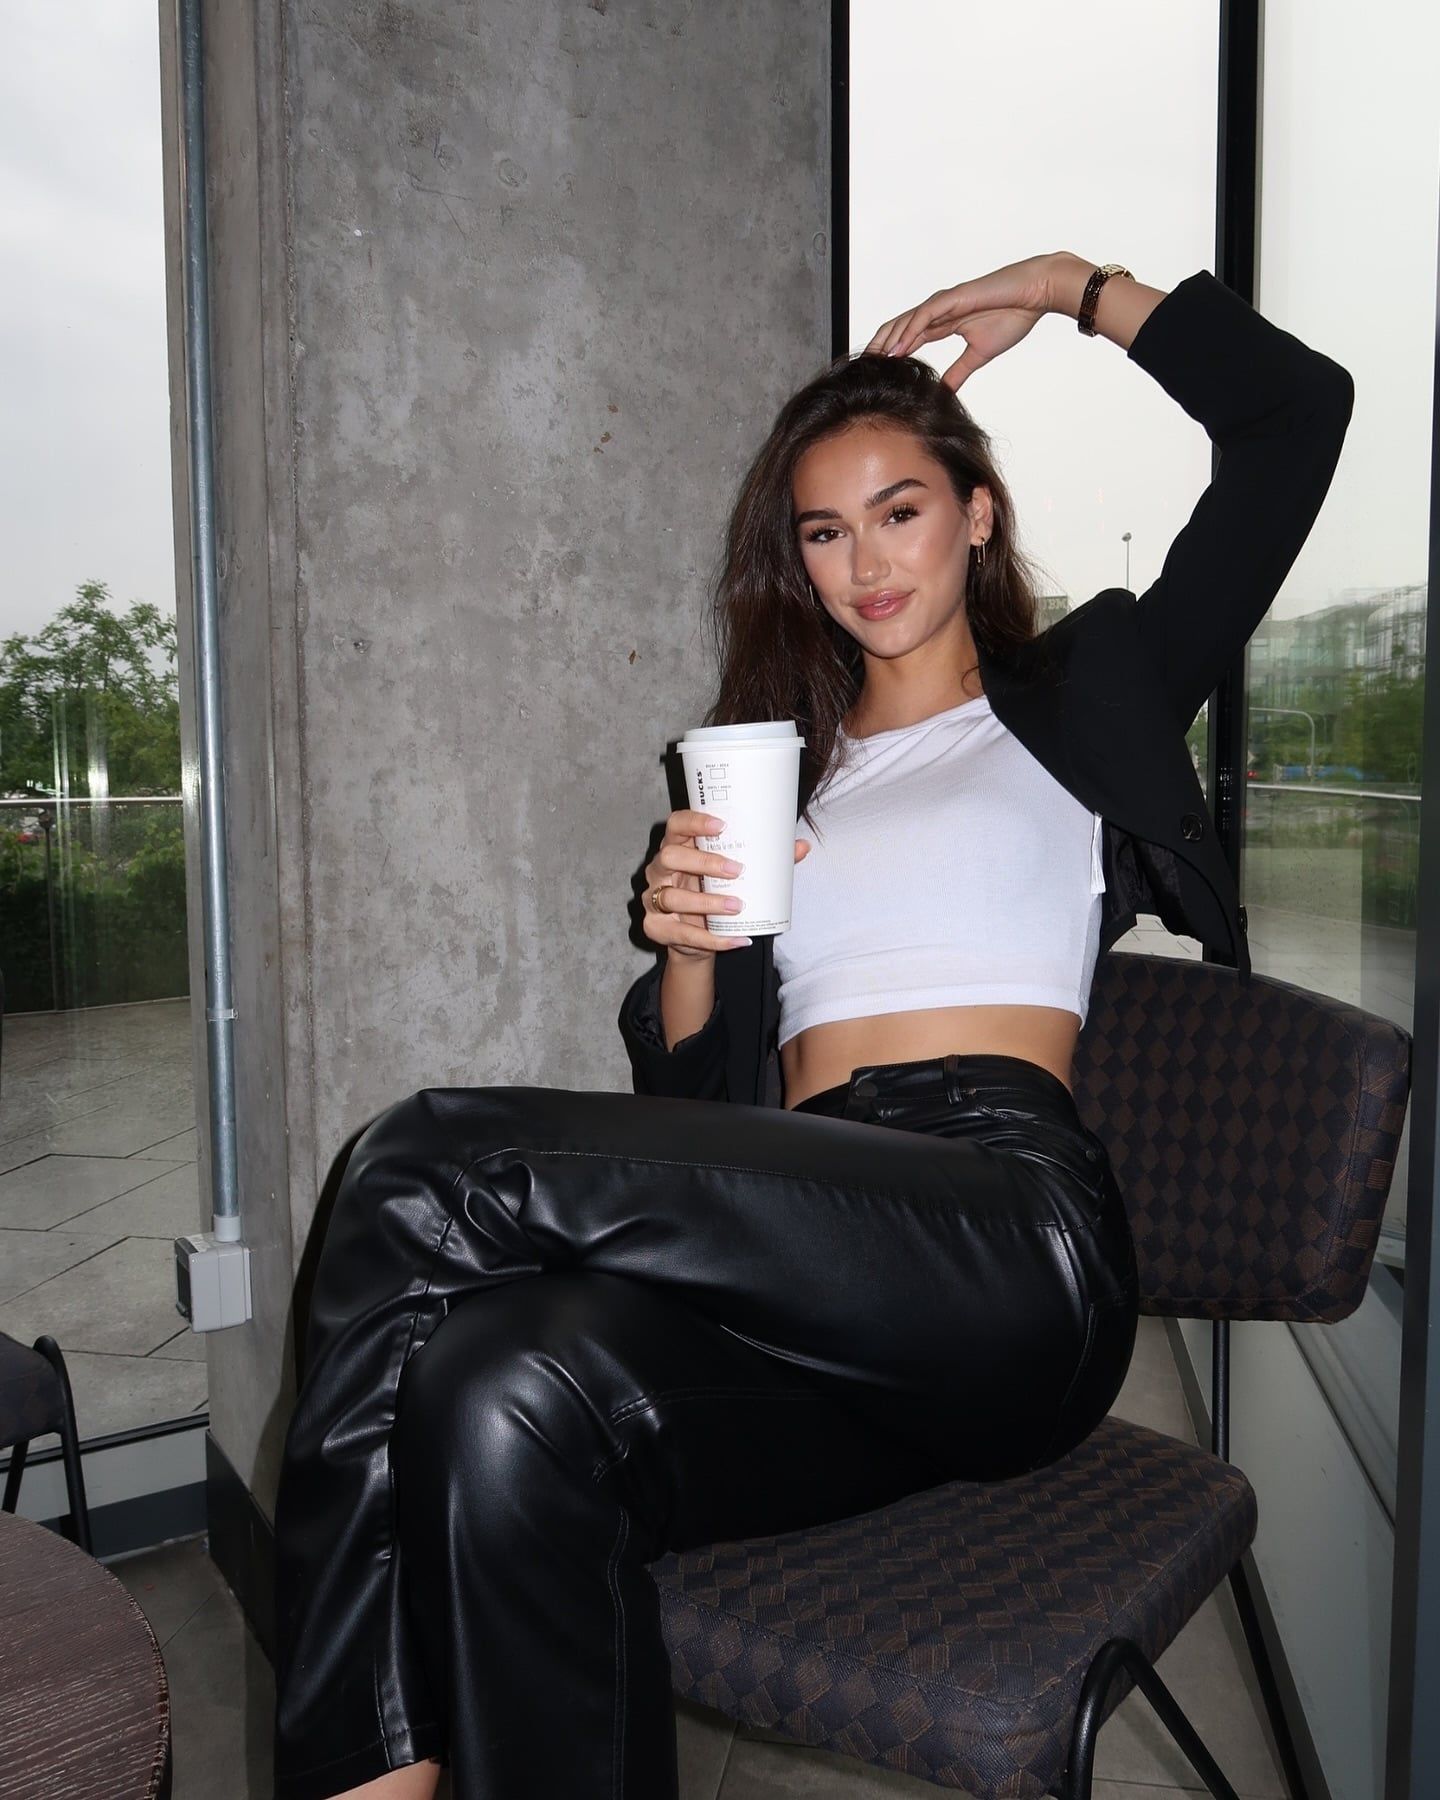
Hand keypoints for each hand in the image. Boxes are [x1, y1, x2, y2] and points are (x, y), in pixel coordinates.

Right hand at [642, 809, 811, 958]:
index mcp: (677, 847)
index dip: (694, 822)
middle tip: (737, 870)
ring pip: (671, 897)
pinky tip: (737, 940)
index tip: (722, 825)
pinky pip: (682, 933)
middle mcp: (659, 870)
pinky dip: (712, 939)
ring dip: (707, 902)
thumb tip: (801, 847)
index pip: (675, 824)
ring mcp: (653, 899)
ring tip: (737, 906)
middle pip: (670, 856)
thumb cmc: (714, 893)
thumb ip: (765, 861)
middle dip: (704, 862)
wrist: (697, 939)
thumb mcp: (735, 875)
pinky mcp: (655, 927)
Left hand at [865, 252, 1066, 391]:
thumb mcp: (978, 355)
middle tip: (863, 368)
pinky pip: (924, 315)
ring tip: (872, 359)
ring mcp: (944, 303)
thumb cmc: (1012, 316)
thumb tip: (946, 391)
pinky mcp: (953, 299)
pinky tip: (898, 347)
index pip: (907, 338)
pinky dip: (909, 330)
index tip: (876, 373)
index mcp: (943, 322)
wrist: (1034, 295)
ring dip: (887, 340)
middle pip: (899, 328)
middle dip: (879, 347)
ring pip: (906, 320)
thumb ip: (959, 372)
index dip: (890, 354)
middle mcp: (938, 311)